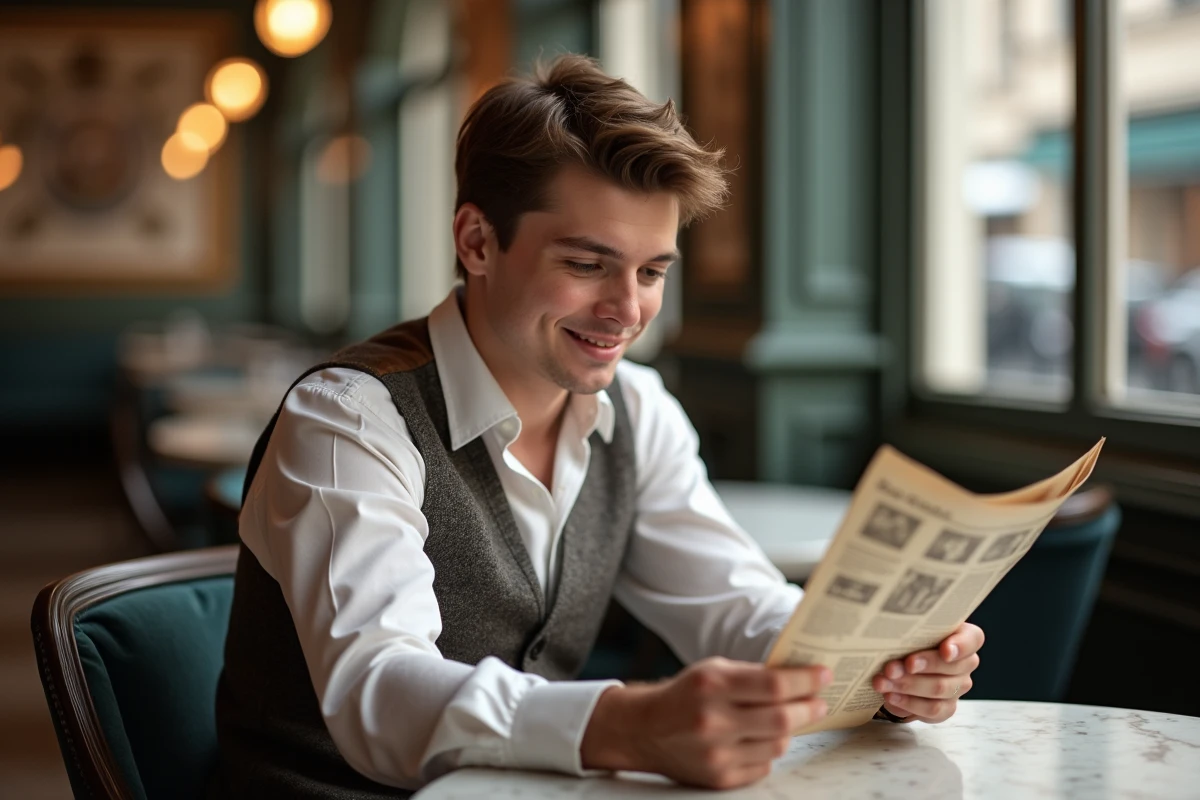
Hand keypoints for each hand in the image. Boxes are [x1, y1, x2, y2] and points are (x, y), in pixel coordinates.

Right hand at [581, 657, 830, 788]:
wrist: (644, 729)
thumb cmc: (685, 694)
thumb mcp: (713, 670)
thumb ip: (753, 674)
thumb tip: (801, 677)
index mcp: (712, 684)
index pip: (774, 684)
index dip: (805, 680)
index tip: (824, 675)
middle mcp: (713, 720)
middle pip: (781, 718)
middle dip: (808, 708)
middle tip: (819, 702)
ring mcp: (716, 753)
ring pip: (777, 745)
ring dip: (789, 731)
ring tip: (788, 720)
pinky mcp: (719, 778)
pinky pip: (763, 766)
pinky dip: (768, 751)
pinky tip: (760, 739)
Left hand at [871, 622, 983, 722]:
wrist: (903, 668)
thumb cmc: (910, 642)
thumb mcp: (911, 632)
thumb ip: (910, 632)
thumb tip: (889, 636)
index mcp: (963, 638)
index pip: (972, 639)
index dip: (960, 645)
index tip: (944, 651)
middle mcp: (966, 663)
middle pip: (952, 667)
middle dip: (921, 665)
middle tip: (893, 666)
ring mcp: (958, 687)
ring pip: (939, 689)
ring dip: (907, 686)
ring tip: (882, 682)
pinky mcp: (946, 707)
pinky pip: (932, 709)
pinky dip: (908, 703)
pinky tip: (890, 696)